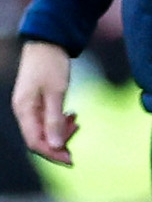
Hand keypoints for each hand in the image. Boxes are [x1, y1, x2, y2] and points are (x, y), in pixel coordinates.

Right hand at [11, 41, 75, 165]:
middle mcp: (23, 111)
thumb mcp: (56, 92)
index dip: (53, 153)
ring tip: (76, 121)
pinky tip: (72, 115)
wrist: (47, 42)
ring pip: (44, 130)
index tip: (71, 159)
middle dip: (59, 142)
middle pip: (39, 139)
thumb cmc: (51, 65)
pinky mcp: (36, 102)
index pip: (35, 143)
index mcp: (24, 110)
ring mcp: (29, 106)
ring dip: (61, 131)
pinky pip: (46, 120)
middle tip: (78, 131)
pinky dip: (59, 121)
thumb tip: (56, 146)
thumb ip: (55, 120)